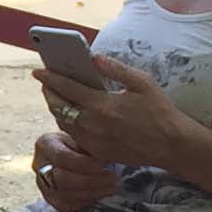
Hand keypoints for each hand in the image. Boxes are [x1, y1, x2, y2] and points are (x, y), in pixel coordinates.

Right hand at [33, 128, 122, 211]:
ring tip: (110, 188)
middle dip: (90, 181)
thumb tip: (107, 150)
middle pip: (61, 179)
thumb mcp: (81, 136)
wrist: (69, 152)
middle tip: (111, 179)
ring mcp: (42, 184)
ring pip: (63, 195)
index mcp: (45, 144)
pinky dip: (83, 202)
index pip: (61, 157)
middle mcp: (39, 165)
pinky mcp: (49, 198)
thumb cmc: (78, 142)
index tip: (103, 165)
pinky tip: (98, 195)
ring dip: (90, 193)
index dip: (83, 164)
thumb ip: (88, 142)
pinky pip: (65, 205)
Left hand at [40, 54, 190, 172]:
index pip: (67, 88)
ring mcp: (94, 141)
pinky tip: (73, 116)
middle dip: (49, 93)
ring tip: (57, 97)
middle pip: (59, 107)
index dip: (50, 78)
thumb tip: (95, 57)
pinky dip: (69, 124)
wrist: (172, 146)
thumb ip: (116, 68)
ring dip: (57, 109)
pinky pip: (75, 137)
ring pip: (64, 123)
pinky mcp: (98, 153)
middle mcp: (93, 125)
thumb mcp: (142, 82)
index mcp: (102, 105)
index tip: (38, 71)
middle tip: (46, 83)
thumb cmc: (160, 111)